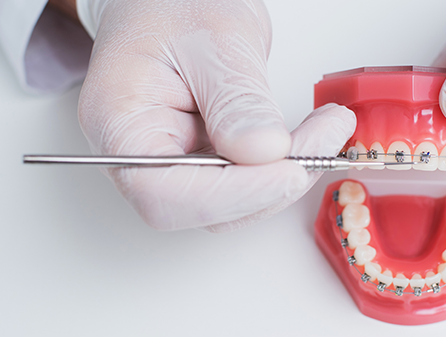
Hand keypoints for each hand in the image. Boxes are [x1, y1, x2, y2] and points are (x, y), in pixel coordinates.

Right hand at [76, 0, 355, 231]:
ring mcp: (176, 162)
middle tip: (323, 140)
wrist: (175, 1)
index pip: (165, 193)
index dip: (233, 194)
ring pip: (234, 205)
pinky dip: (285, 167)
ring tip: (325, 130)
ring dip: (286, 177)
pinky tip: (311, 137)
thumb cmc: (174, 6)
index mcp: (121, 123)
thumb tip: (264, 152)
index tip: (290, 171)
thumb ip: (236, 99)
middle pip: (205, 208)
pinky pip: (247, 184)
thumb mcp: (214, 40)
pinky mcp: (207, 161)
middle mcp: (143, 155)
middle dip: (271, 185)